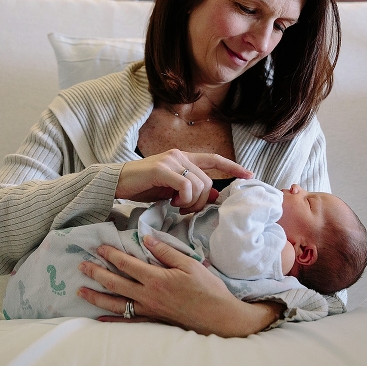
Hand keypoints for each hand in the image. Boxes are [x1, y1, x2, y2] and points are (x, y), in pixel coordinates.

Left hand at [77, 235, 281, 336]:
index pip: (127, 264)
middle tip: (80, 266)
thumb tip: (146, 239)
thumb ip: (166, 252)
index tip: (98, 246)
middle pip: (116, 284)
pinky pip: (127, 321)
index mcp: (157, 278)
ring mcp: (149, 311)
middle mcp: (148, 296)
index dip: (111, 254)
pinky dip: (111, 319)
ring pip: (116, 304)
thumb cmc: (208, 289)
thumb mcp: (190, 264)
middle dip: (96, 273)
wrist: (220, 317)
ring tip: (80, 291)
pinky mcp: (153, 321)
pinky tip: (99, 317)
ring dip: (96, 297)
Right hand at [116, 149, 252, 213]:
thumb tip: (214, 195)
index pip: (214, 159)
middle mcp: (179, 155)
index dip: (233, 167)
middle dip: (202, 201)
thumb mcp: (171, 189)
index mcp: (183, 158)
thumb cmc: (143, 186)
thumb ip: (191, 189)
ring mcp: (171, 161)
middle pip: (207, 180)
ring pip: (198, 184)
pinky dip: (184, 198)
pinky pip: (185, 186)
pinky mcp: (162, 169)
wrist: (116, 182)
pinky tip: (173, 203)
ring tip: (177, 206)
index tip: (250, 175)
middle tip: (186, 210)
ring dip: (192, 202)